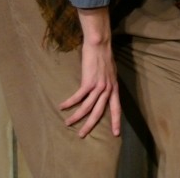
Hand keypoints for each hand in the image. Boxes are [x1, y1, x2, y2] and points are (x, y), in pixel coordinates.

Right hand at [59, 7, 121, 137]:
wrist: (100, 45)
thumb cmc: (104, 56)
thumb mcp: (110, 73)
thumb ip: (108, 84)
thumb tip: (103, 91)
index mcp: (114, 88)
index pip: (116, 108)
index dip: (116, 121)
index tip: (115, 134)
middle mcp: (108, 89)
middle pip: (99, 112)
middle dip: (90, 125)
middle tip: (82, 135)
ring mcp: (99, 86)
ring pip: (87, 107)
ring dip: (76, 117)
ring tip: (68, 123)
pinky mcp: (88, 81)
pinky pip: (78, 97)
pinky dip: (69, 103)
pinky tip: (62, 107)